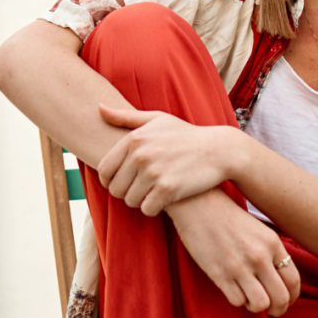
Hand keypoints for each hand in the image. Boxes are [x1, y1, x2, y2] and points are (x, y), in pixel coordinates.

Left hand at [97, 104, 239, 215]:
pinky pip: (147, 209)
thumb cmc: (184, 135)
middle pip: (115, 189)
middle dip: (125, 192)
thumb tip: (98, 107)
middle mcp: (141, 155)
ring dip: (139, 201)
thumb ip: (124, 117)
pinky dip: (153, 208)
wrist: (218, 150)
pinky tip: (162, 199)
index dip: (110, 180)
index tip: (122, 181)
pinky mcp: (168, 189)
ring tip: (151, 192)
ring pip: (130, 201)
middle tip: (140, 188)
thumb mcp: (156, 119)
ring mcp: (154, 172)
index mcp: (133, 139)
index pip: (104, 170)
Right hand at [167, 189, 300, 314]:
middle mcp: (259, 256)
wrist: (197, 204)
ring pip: (261, 304)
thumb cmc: (226, 217)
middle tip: (271, 308)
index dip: (292, 296)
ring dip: (257, 306)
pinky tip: (233, 288)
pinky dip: (237, 299)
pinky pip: (237, 301)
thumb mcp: (258, 230)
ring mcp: (239, 266)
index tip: (286, 300)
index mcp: (272, 243)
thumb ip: (271, 253)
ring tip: (249, 296)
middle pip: (281, 298)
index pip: (293, 281)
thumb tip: (279, 281)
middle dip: (279, 309)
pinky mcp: (220, 274)